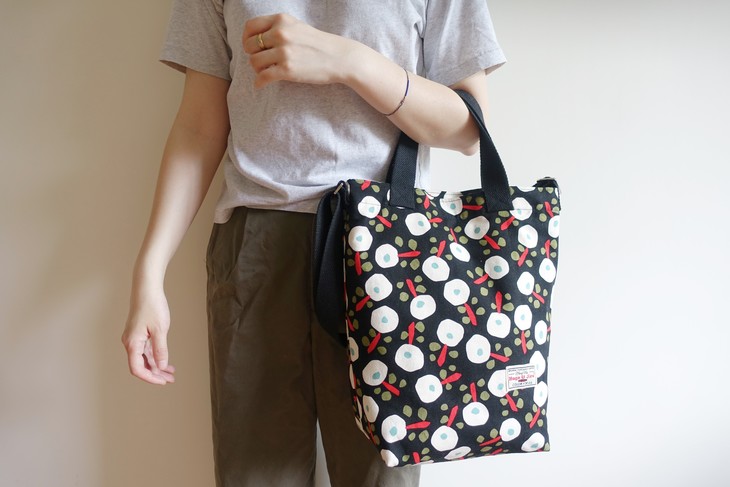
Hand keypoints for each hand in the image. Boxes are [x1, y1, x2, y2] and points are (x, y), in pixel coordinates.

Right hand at [121, 284, 175, 384]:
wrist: (146, 288)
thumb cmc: (152, 306)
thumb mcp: (160, 329)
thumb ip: (160, 349)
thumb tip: (162, 366)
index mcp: (132, 343)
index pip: (137, 369)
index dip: (150, 378)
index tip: (163, 381)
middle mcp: (130, 342)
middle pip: (141, 365)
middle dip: (155, 374)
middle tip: (170, 379)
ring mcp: (134, 338)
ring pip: (144, 358)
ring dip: (157, 366)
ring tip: (171, 373)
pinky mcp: (139, 333)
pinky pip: (146, 350)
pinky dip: (155, 357)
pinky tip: (166, 361)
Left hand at [242, 13, 359, 88]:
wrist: (340, 57)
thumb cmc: (318, 44)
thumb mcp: (297, 26)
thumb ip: (278, 28)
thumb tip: (256, 39)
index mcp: (281, 20)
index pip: (250, 27)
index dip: (246, 38)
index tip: (250, 47)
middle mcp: (280, 33)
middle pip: (250, 46)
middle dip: (253, 55)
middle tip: (262, 62)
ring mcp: (284, 52)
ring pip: (254, 62)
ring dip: (257, 70)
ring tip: (267, 72)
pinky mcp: (287, 70)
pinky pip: (262, 77)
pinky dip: (259, 83)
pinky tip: (260, 85)